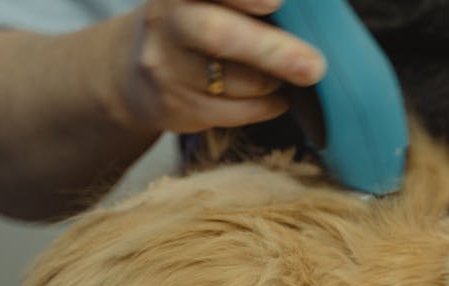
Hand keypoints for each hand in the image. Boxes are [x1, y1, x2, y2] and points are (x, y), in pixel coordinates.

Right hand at [118, 0, 326, 132]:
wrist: (135, 72)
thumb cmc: (197, 24)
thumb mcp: (210, 0)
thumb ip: (249, 4)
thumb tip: (310, 14)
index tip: (276, 2)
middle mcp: (166, 21)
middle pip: (219, 34)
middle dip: (272, 51)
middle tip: (314, 67)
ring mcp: (166, 67)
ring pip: (238, 81)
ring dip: (275, 81)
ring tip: (288, 74)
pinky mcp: (175, 106)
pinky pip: (236, 112)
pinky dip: (268, 105)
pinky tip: (277, 98)